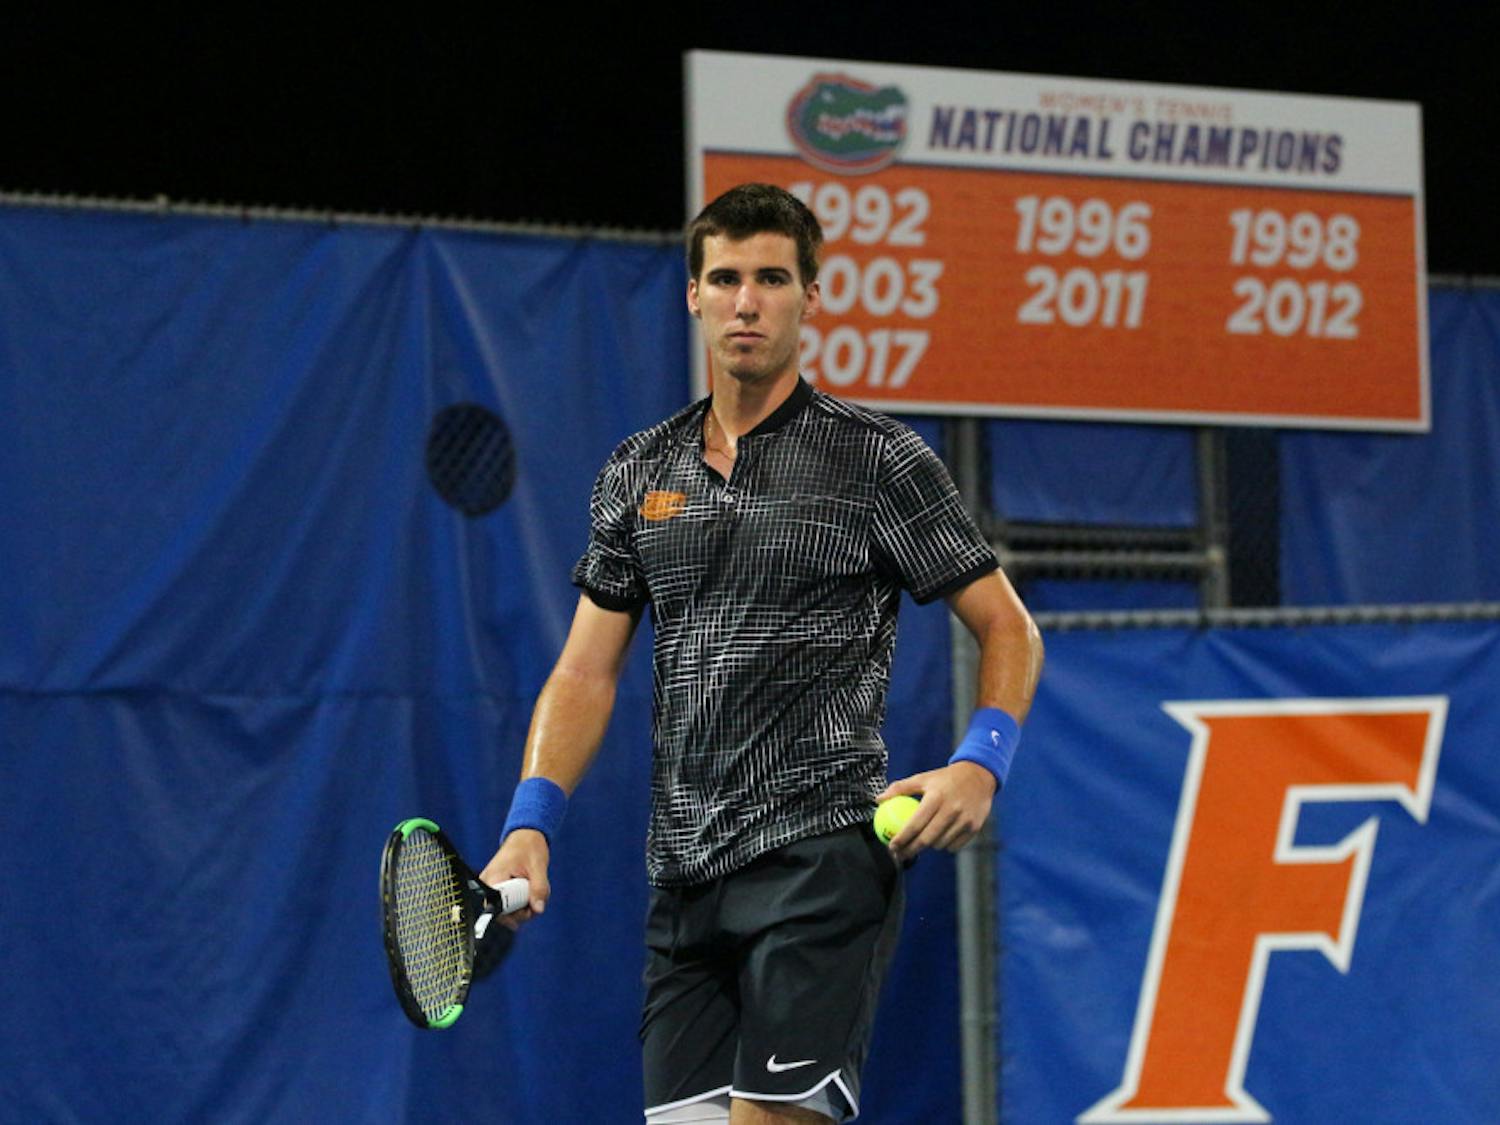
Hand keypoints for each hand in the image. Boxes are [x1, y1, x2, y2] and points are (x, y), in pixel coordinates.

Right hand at [479, 829, 550, 930]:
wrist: (526, 836)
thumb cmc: (529, 847)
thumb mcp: (538, 867)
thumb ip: (539, 889)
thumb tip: (538, 909)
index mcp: (494, 879)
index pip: (498, 910)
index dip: (516, 914)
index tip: (529, 907)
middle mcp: (488, 885)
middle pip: (503, 915)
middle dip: (524, 910)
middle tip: (536, 898)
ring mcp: (493, 889)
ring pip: (509, 912)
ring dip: (526, 905)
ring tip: (534, 889)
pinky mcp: (499, 891)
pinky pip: (511, 905)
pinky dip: (524, 901)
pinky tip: (530, 890)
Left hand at [877, 761, 997, 863]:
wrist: (979, 775)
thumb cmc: (945, 778)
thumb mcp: (923, 778)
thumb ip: (900, 788)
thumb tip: (878, 800)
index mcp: (936, 797)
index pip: (914, 824)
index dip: (901, 839)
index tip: (891, 846)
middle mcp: (951, 809)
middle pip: (927, 839)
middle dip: (910, 851)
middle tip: (900, 854)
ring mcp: (964, 820)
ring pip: (940, 845)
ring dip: (928, 847)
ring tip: (920, 842)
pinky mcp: (975, 827)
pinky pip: (954, 846)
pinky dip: (945, 846)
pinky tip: (939, 839)